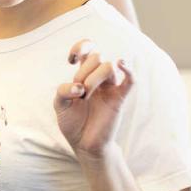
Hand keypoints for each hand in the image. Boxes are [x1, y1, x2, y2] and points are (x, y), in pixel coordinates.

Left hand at [54, 39, 132, 159]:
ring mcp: (110, 87)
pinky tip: (121, 64)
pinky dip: (129, 70)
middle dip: (83, 71)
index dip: (81, 47)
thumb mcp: (59, 105)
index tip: (72, 60)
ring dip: (94, 77)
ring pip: (109, 67)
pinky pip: (131, 80)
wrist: (83, 142)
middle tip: (78, 90)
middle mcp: (98, 78)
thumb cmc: (72, 121)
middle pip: (97, 57)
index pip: (88, 50)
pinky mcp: (119, 98)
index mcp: (83, 75)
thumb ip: (63, 91)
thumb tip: (79, 87)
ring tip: (85, 94)